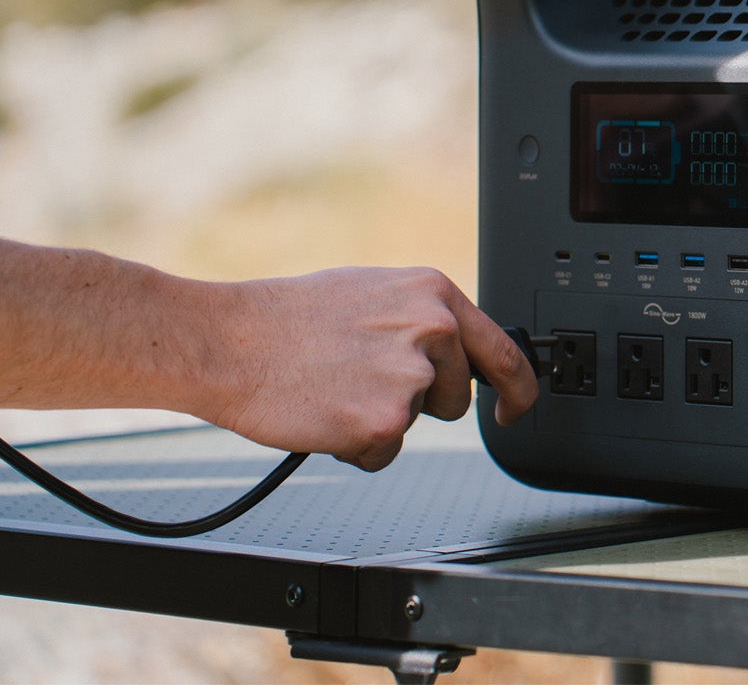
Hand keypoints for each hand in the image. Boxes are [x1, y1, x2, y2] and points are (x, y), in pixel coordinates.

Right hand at [207, 267, 538, 470]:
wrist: (230, 340)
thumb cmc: (289, 318)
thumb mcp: (374, 294)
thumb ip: (422, 320)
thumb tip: (453, 351)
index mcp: (434, 294)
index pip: (502, 351)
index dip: (517, 390)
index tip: (513, 410)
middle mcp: (433, 330)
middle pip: (453, 399)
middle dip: (416, 401)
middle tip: (359, 379)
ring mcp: (410, 377)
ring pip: (413, 425)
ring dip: (381, 420)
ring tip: (335, 387)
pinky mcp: (383, 422)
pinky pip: (382, 453)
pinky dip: (354, 446)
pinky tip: (323, 412)